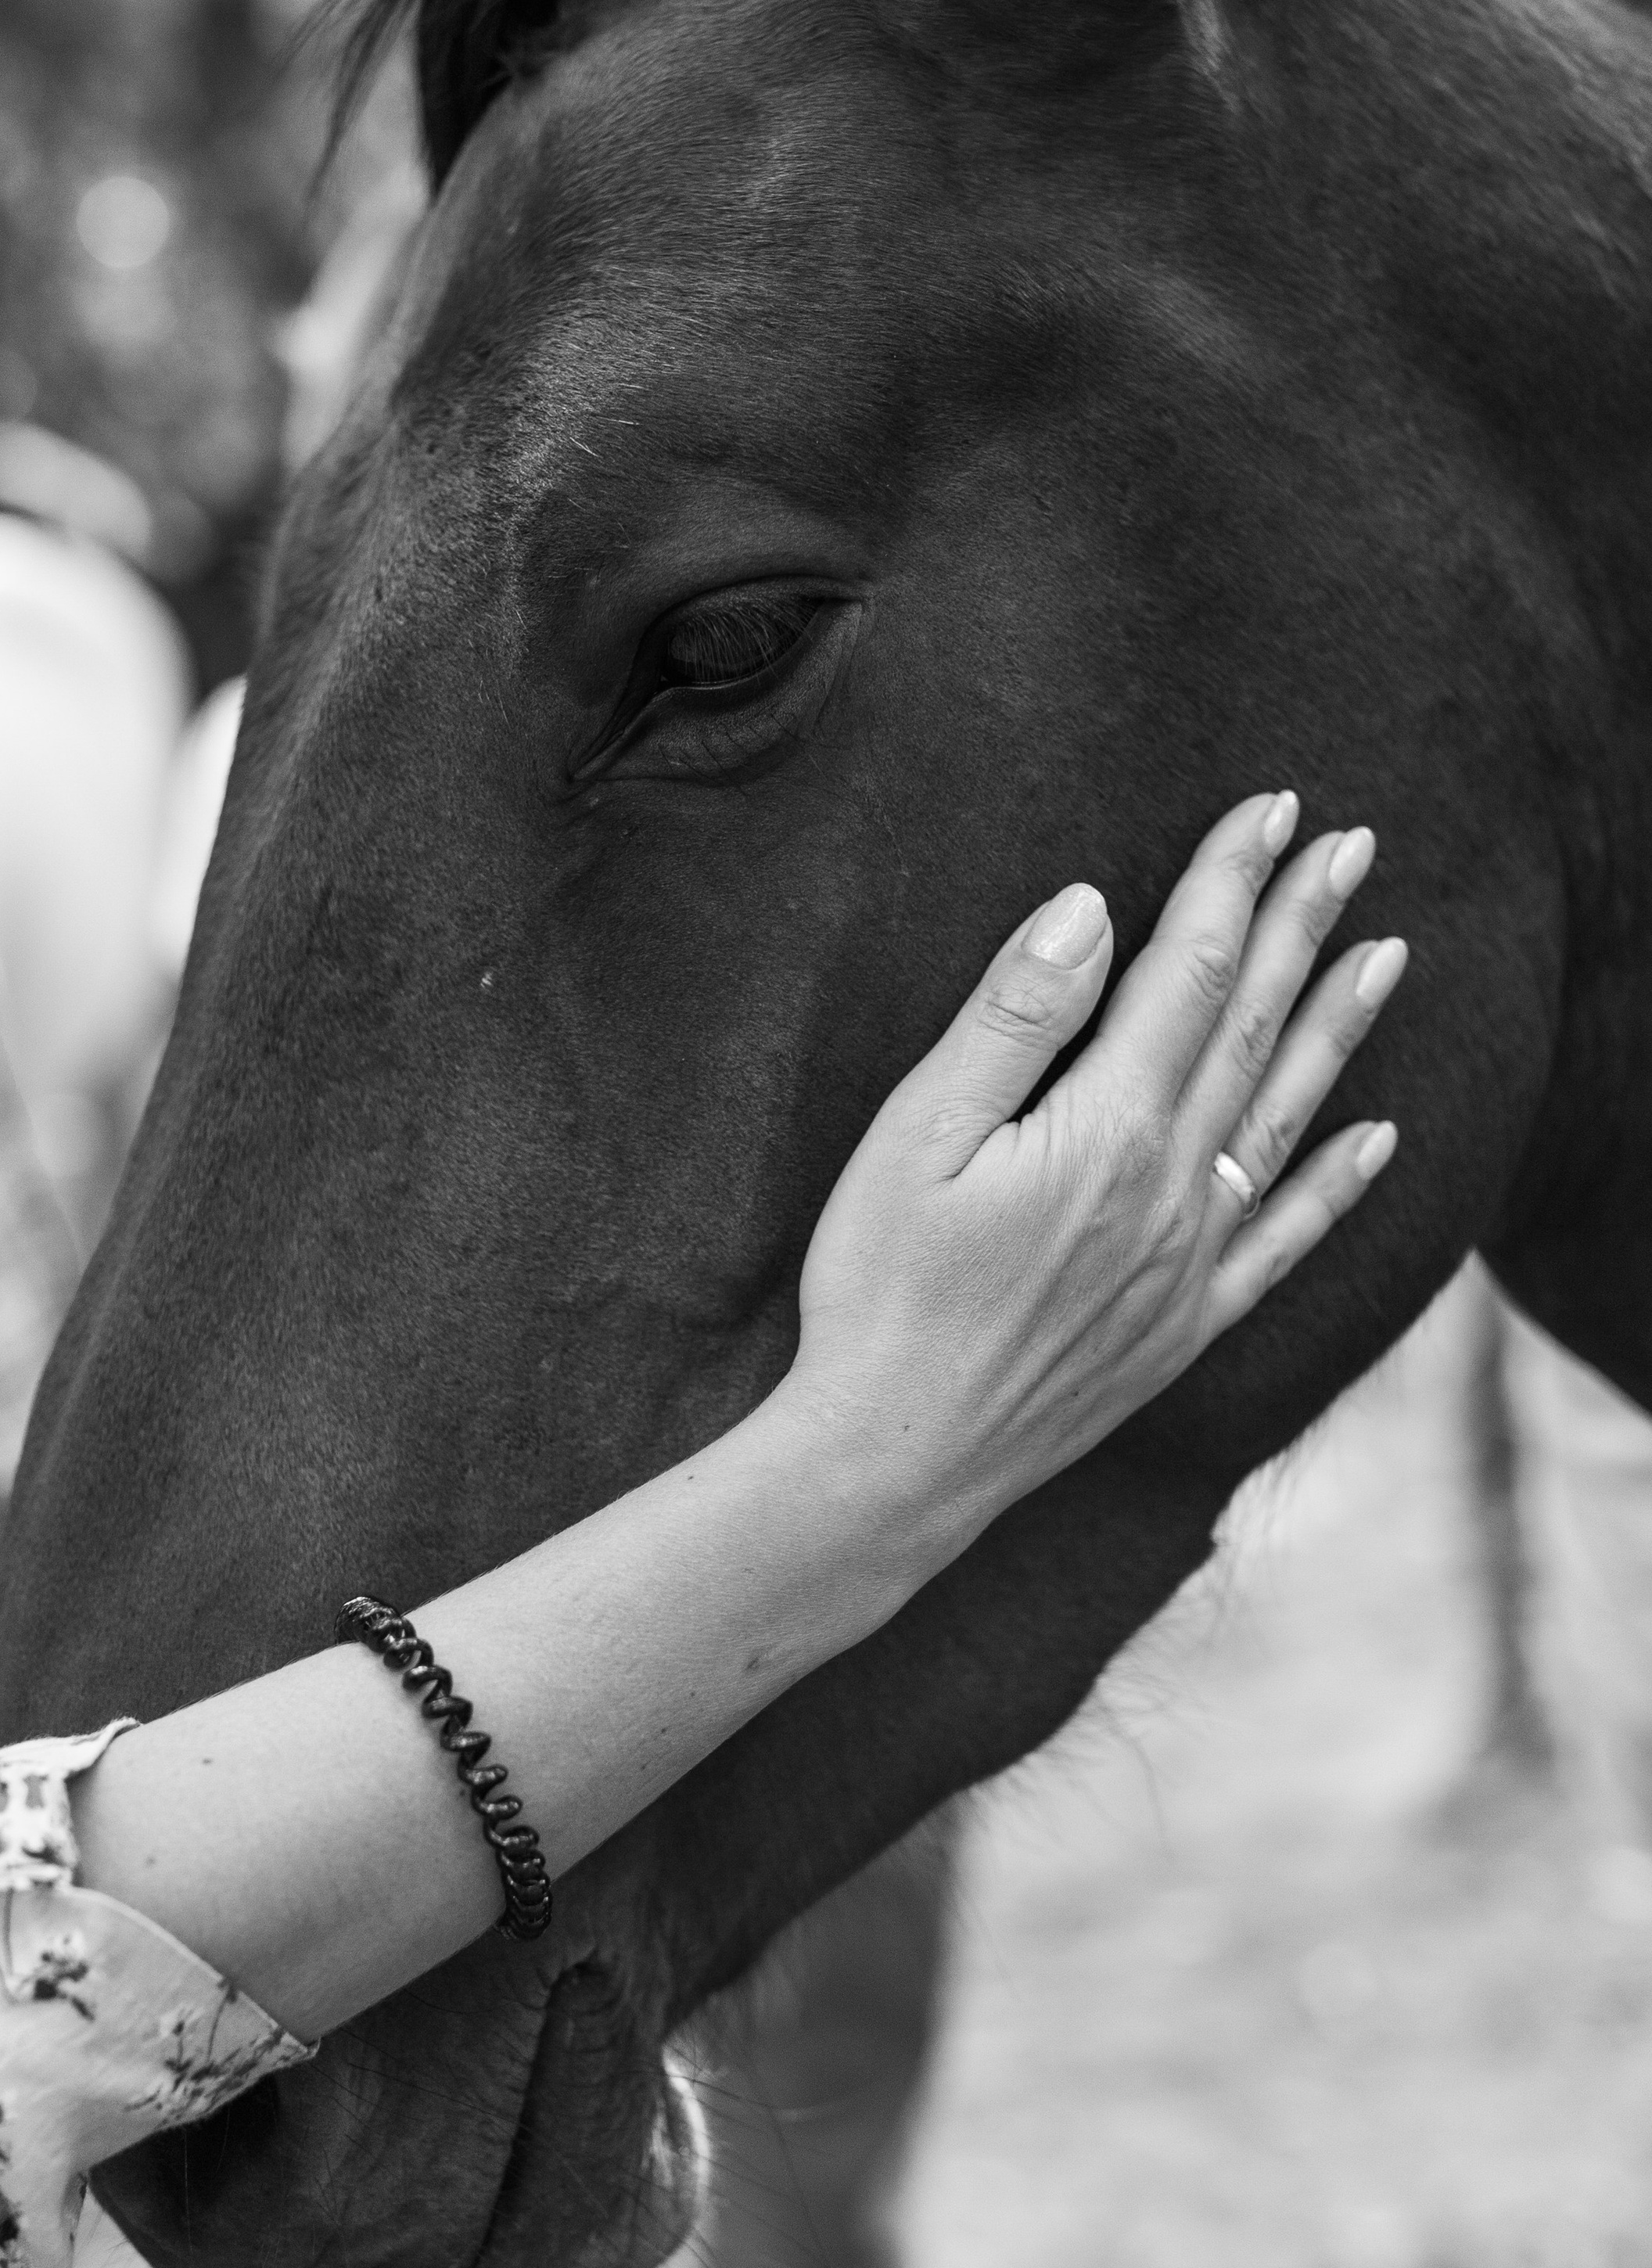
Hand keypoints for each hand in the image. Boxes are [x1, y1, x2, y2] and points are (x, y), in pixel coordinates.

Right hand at [787, 789, 1403, 1580]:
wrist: (897, 1460)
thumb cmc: (880, 1290)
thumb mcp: (917, 1134)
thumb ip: (1014, 1016)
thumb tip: (1091, 906)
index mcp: (1108, 1129)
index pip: (1190, 971)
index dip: (1231, 881)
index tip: (1274, 807)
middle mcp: (1173, 1190)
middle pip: (1253, 1028)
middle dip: (1302, 925)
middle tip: (1352, 845)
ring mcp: (1191, 1264)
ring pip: (1285, 1117)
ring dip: (1337, 1027)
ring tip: (1387, 953)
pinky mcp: (1185, 1327)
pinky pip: (1286, 1239)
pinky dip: (1338, 1182)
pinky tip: (1378, 1136)